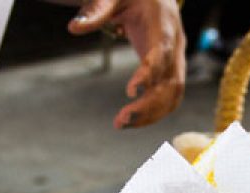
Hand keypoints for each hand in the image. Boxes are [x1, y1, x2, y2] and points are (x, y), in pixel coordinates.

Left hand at [68, 0, 185, 128]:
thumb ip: (96, 11)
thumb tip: (73, 28)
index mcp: (164, 25)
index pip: (162, 54)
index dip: (149, 74)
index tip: (130, 91)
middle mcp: (176, 46)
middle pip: (171, 83)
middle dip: (149, 106)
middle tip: (121, 120)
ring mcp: (176, 61)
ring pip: (172, 96)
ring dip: (150, 115)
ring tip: (121, 124)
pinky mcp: (170, 72)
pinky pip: (168, 98)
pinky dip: (153, 113)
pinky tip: (131, 120)